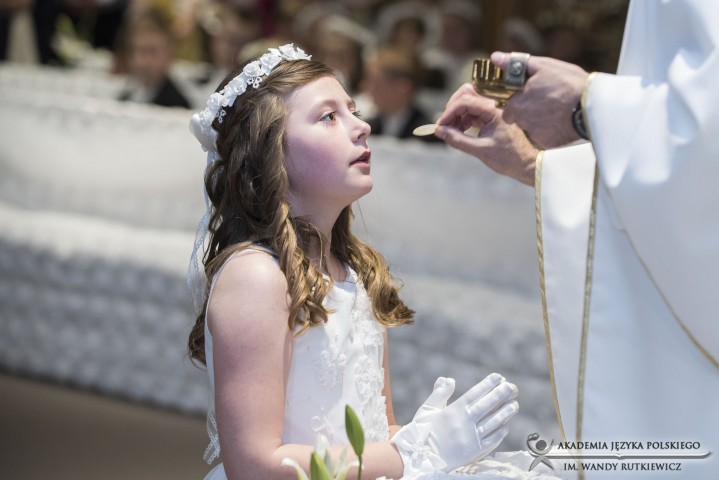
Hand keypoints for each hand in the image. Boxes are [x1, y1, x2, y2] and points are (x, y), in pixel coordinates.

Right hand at [392, 374, 518, 477]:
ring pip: (493, 422)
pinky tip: (506, 425)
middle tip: (512, 386)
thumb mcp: (427, 409)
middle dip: (501, 394)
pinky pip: (491, 440)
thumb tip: (449, 379)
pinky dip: (500, 432)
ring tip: (515, 404)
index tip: (499, 377)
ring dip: (505, 412)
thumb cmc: (422, 431)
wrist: (421, 458)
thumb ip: (439, 393)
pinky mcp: (474, 451)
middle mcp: (465, 422)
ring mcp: (471, 437)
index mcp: (453, 410)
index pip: (475, 394)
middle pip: (487, 405)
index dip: (488, 384)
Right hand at [435, 84, 539, 185]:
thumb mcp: (480, 150)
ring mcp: (492, 109)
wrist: (526, 164)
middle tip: (443, 125)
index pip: (465, 101)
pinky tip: (458, 131)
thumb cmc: (508, 158)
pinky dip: (463, 119)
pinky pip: (472, 111)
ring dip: (456, 114)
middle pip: (466, 93)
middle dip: (452, 108)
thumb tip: (439, 131)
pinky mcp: (491, 116)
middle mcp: (494, 105)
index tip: (440, 126)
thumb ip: (457, 140)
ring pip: (468, 101)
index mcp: (494, 110)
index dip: (449, 113)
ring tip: (450, 131)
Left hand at [492, 51, 589, 148]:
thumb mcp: (543, 66)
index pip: (508, 109)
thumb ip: (515, 64)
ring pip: (531, 129)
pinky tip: (561, 122)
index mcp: (518, 103)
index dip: (518, 103)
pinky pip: (544, 138)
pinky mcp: (547, 143)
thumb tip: (495, 57)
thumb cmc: (568, 83)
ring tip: (556, 111)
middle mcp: (522, 121)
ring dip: (539, 122)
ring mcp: (535, 134)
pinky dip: (550, 132)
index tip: (530, 98)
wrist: (593, 106)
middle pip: (519, 120)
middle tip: (545, 104)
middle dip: (528, 113)